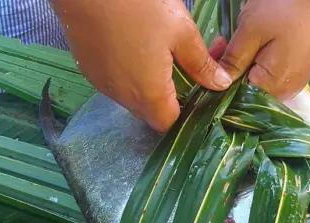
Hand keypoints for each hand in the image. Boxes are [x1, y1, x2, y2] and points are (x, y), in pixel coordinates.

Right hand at [53, 0, 231, 131]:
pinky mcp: (88, 68)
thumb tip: (221, 84)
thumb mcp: (181, 32)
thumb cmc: (138, 6)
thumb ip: (201, 64)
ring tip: (161, 51)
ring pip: (133, 96)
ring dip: (149, 83)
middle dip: (171, 96)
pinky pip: (116, 82)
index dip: (187, 114)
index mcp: (149, 94)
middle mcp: (122, 96)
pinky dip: (130, 73)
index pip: (170, 124)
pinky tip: (137, 46)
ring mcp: (102, 83)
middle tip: (186, 64)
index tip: (199, 91)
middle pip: (152, 112)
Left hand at [216, 0, 309, 99]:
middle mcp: (285, 91)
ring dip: (242, 61)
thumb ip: (233, 60)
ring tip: (238, 37)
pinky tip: (253, 40)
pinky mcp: (296, 69)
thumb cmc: (288, 9)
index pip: (235, 96)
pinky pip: (269, 71)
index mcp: (273, 87)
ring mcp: (292, 81)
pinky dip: (256, 57)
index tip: (211, 55)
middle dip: (229, 68)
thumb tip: (218, 83)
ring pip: (256, 79)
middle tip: (221, 42)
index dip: (219, 77)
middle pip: (246, 89)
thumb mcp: (252, 31)